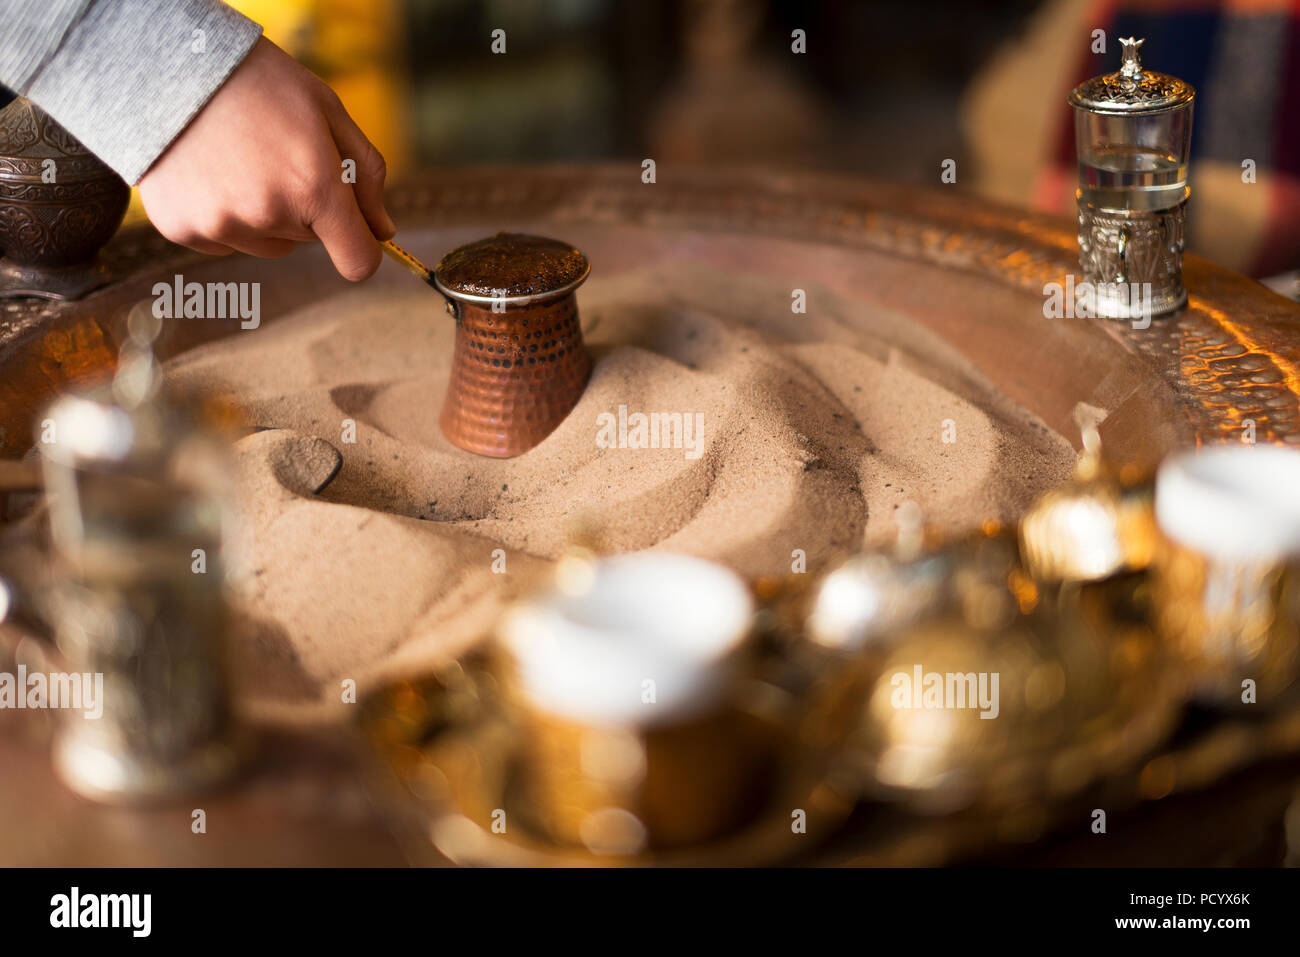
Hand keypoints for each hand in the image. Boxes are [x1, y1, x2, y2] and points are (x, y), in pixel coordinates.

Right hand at [137, 36, 394, 280]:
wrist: (166, 63)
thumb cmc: (260, 83)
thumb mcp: (327, 112)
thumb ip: (366, 176)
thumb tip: (382, 231)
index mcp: (314, 187)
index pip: (357, 262)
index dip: (362, 249)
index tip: (357, 235)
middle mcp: (269, 215)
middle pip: (310, 242)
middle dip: (306, 208)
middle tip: (277, 156)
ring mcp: (222, 225)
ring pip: (268, 243)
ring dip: (265, 214)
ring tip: (241, 161)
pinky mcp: (184, 229)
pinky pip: (225, 239)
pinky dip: (224, 214)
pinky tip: (211, 170)